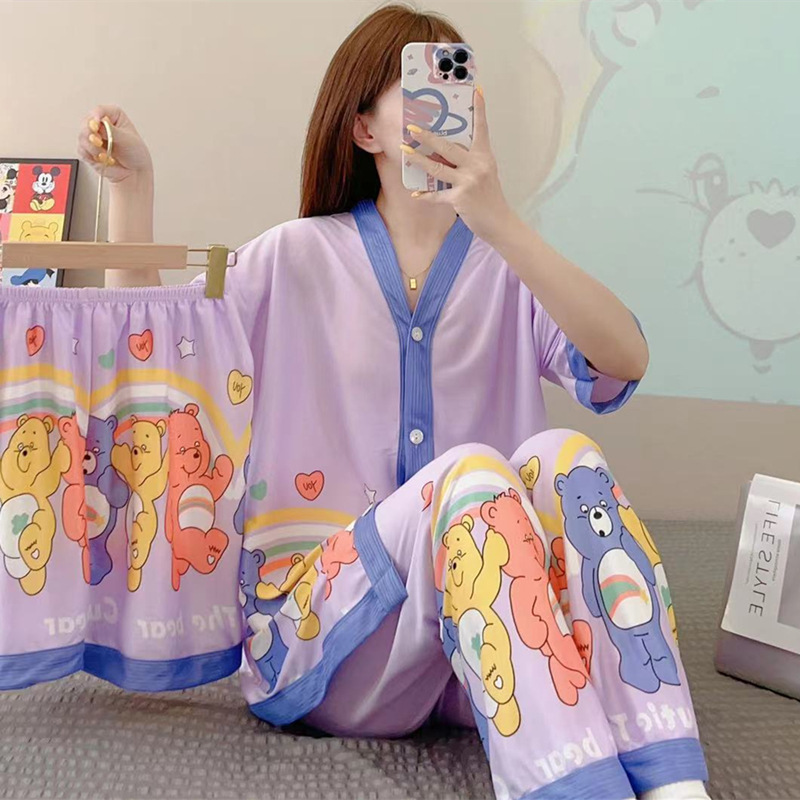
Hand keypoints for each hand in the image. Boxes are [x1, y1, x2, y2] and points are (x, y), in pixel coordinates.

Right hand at [77, 104, 152, 183]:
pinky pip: (81, 149)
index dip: (95, 117)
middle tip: (99, 142)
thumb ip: (111, 131)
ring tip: (105, 154)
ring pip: (82, 136)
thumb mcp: (127, 140)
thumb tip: (98, 124)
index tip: (96, 126)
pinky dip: (90, 155)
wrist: (135, 172)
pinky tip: (101, 158)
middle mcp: (102, 124)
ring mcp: (94, 137)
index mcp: (114, 116)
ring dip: (92, 147)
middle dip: (91, 134)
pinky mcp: (89, 149)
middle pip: (86, 122)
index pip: (100, 110)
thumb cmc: (136, 154)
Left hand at [400, 87, 514, 243]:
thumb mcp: (485, 172)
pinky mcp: (460, 199)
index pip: (482, 128)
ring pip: (437, 168)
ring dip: (418, 160)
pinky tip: (415, 193)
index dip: (479, 109)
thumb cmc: (489, 196)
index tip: (477, 90)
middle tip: (412, 128)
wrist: (499, 222)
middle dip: (427, 137)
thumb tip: (445, 151)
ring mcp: (468, 182)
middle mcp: (477, 166)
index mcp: (484, 156)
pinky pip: (437, 195)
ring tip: (404, 151)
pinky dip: (425, 195)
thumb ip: (469, 160)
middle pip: (448, 147)